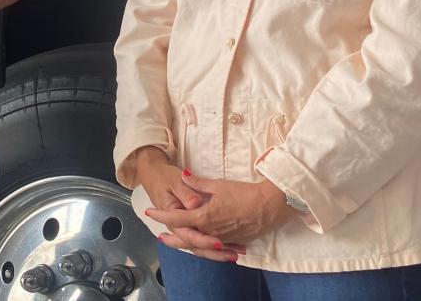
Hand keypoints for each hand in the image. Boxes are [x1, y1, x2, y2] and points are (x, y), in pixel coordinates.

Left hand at [146, 173, 295, 246]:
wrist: (270, 206)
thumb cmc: (245, 193)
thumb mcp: (219, 185)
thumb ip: (198, 183)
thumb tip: (182, 174)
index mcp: (204, 217)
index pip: (177, 218)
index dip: (162, 215)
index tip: (150, 212)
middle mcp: (211, 232)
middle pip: (186, 238)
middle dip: (172, 239)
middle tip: (160, 237)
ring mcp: (223, 239)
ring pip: (200, 245)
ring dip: (188, 244)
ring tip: (179, 243)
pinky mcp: (234, 241)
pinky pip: (215, 247)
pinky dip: (206, 246)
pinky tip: (204, 244)